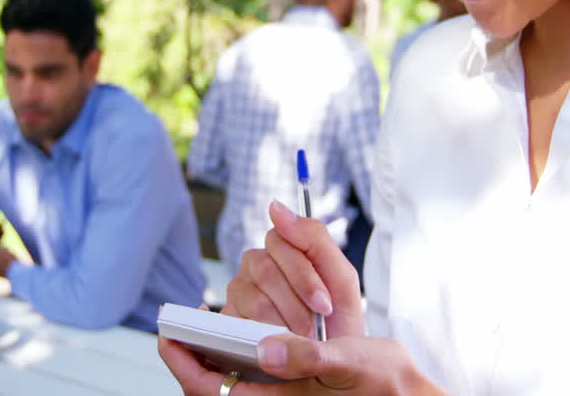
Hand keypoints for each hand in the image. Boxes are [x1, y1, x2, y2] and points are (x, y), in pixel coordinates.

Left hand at [159, 331, 444, 395]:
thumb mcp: (345, 365)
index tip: (167, 336)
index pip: (210, 391)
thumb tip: (265, 350)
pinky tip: (241, 333)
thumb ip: (306, 357)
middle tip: (177, 330)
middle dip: (193, 359)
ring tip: (202, 328)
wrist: (403, 393)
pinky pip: (247, 379)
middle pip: (213, 387)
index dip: (184, 364)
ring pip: (228, 382)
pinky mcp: (288, 391)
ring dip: (214, 356)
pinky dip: (238, 356)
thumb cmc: (378, 383)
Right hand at [224, 200, 365, 338]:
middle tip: (314, 329)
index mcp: (285, 248)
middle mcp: (257, 263)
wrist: (331, 364)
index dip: (304, 275)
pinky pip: (240, 321)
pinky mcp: (228, 318)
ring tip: (302, 341)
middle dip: (296, 303)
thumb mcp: (341, 280)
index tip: (324, 305)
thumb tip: (274, 205)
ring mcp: (240, 289)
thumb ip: (314, 238)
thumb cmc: (337, 322)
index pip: (281, 240)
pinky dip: (266, 337)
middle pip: (265, 267)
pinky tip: (280, 344)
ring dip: (284, 323)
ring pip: (254, 296)